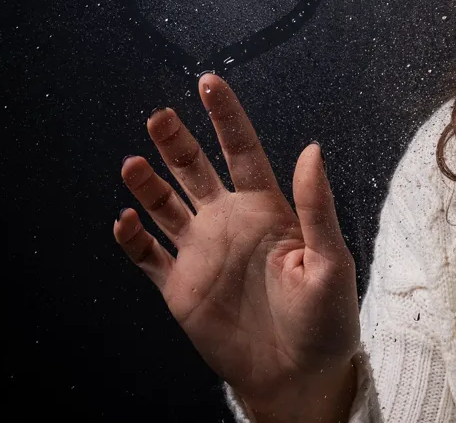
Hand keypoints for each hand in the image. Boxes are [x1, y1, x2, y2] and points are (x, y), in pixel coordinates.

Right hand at [113, 73, 357, 420]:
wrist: (298, 374)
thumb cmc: (325, 319)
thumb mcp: (330, 260)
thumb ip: (316, 206)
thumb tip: (313, 149)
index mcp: (267, 209)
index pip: (241, 150)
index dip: (224, 116)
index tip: (208, 82)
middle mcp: (230, 222)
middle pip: (195, 169)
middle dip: (175, 142)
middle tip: (158, 116)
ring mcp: (202, 252)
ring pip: (166, 205)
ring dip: (148, 183)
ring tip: (133, 162)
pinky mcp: (180, 287)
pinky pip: (147, 256)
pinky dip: (132, 238)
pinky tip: (125, 220)